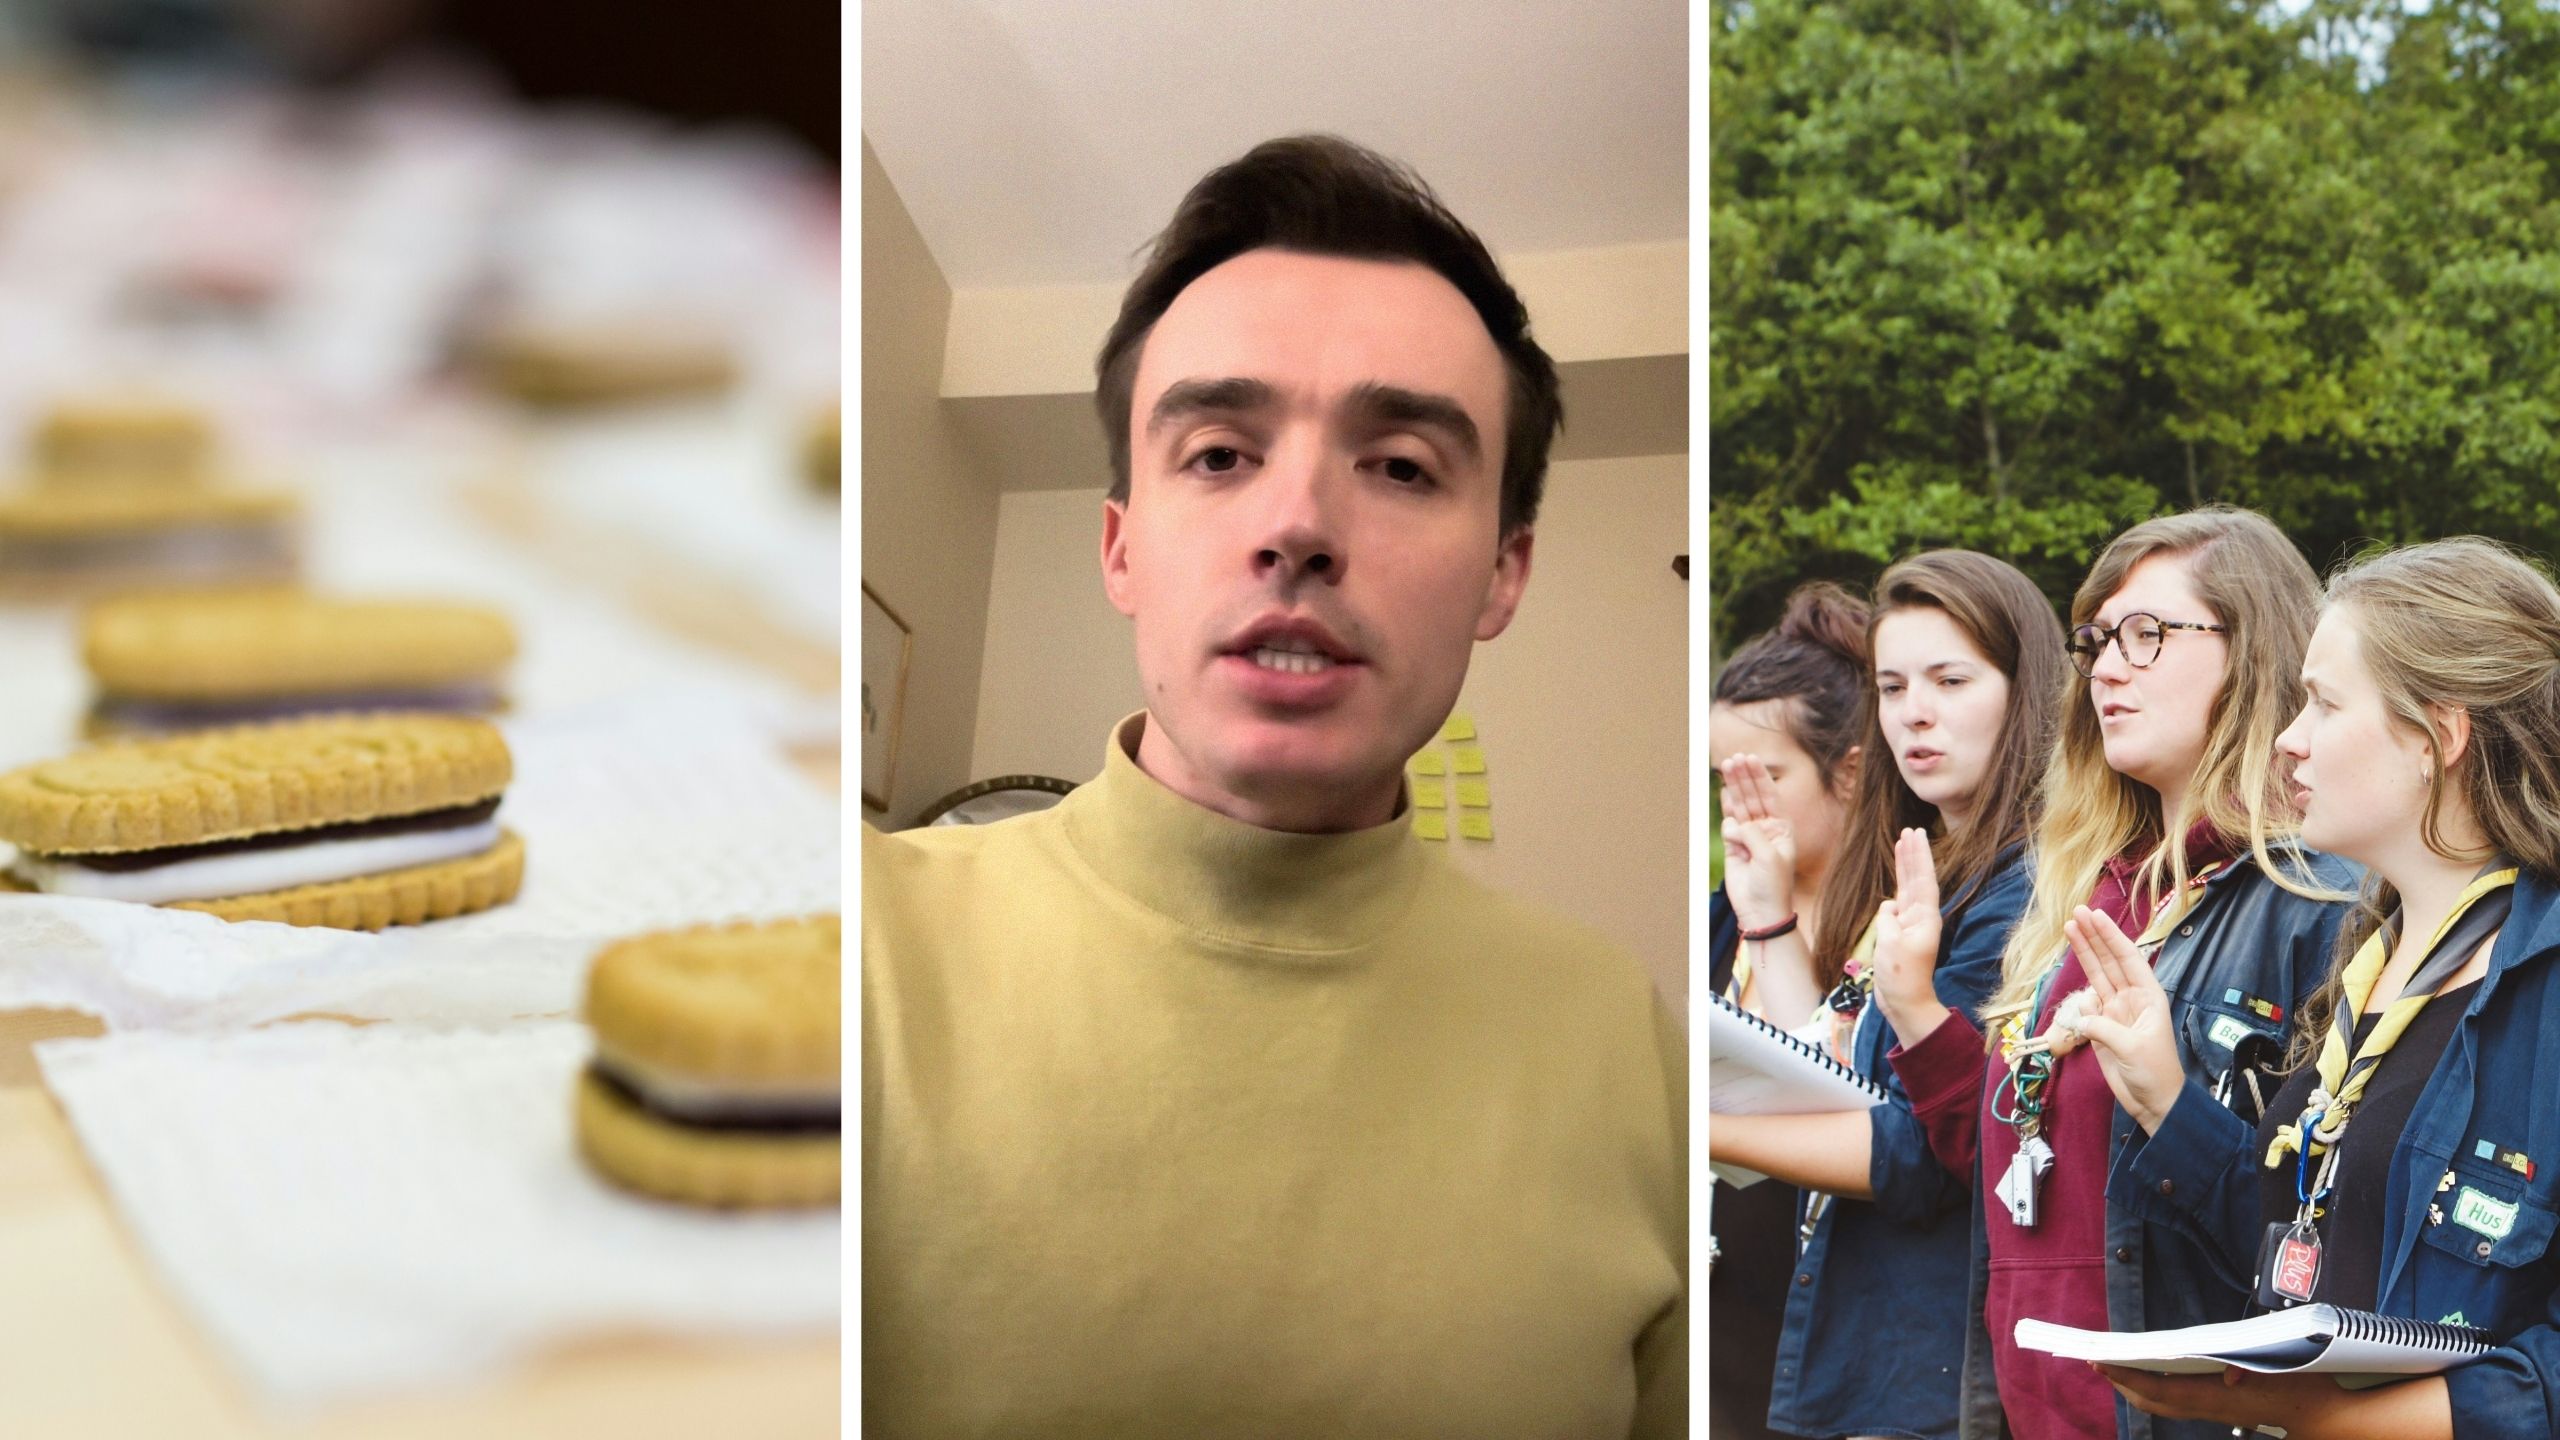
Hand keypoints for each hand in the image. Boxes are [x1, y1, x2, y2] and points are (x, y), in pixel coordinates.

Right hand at [1718, 754, 1796, 929]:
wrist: (1760, 911)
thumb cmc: (1773, 885)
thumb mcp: (1769, 856)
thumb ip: (1752, 834)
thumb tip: (1732, 823)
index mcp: (1781, 828)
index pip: (1770, 796)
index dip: (1760, 777)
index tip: (1751, 759)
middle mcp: (1765, 829)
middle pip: (1753, 797)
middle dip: (1743, 778)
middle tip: (1733, 759)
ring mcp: (1749, 837)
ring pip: (1739, 807)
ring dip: (1733, 788)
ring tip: (1725, 768)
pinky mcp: (1734, 848)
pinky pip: (1728, 825)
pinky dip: (1726, 811)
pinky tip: (1724, 793)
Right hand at [1870, 828, 1949, 1043]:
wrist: (1905, 1001)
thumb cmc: (1901, 976)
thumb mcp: (1891, 943)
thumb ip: (1888, 918)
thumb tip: (1888, 907)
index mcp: (1925, 918)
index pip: (1923, 879)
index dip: (1919, 855)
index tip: (1915, 834)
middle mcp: (1921, 917)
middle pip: (1918, 878)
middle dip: (1914, 853)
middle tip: (1910, 830)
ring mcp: (1912, 924)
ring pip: (1909, 887)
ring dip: (1905, 865)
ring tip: (1901, 844)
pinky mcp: (1901, 933)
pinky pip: (1898, 902)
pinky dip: (1896, 886)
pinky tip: (1894, 880)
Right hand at [2066, 906, 2186, 1133]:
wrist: (2154, 1102)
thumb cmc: (2154, 1073)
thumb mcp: (2132, 1048)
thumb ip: (2104, 1028)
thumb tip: (2081, 1018)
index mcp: (2148, 996)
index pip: (2127, 958)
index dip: (2110, 936)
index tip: (2094, 916)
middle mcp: (2131, 998)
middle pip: (2110, 960)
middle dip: (2094, 936)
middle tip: (2077, 913)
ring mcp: (2115, 1011)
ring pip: (2097, 976)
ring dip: (2084, 953)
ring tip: (2069, 929)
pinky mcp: (2101, 1027)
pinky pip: (2086, 1004)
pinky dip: (2079, 995)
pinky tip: (2077, 989)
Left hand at [2095, 1364, 2349, 1432]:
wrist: (2328, 1419)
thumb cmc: (2306, 1388)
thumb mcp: (2285, 1369)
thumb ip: (2255, 1368)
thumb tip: (2232, 1374)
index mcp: (2220, 1399)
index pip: (2161, 1391)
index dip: (2128, 1377)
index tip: (2101, 1361)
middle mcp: (2212, 1409)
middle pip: (2154, 1402)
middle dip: (2123, 1382)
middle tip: (2099, 1361)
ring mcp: (2217, 1412)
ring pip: (2166, 1405)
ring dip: (2139, 1387)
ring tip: (2118, 1366)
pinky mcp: (2224, 1411)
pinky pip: (2180, 1404)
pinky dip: (2159, 1391)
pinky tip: (2155, 1375)